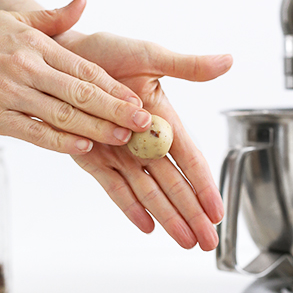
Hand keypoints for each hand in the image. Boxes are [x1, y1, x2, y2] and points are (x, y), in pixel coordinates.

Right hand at [0, 0, 153, 153]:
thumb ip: (54, 18)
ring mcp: (10, 93)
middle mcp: (26, 68)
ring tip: (122, 138)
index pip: (84, 68)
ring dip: (96, 128)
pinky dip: (59, 141)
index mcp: (35, 45)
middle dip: (116, 110)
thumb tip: (85, 0)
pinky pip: (33, 132)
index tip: (137, 100)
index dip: (114, 87)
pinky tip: (82, 147)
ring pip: (62, 115)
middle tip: (143, 123)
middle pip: (80, 93)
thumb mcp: (13, 20)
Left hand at [57, 30, 232, 249]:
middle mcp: (143, 141)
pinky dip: (130, 206)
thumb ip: (188, 66)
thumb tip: (227, 61)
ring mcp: (119, 152)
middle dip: (192, 214)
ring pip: (148, 191)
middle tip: (208, 242)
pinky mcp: (93, 157)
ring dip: (168, 217)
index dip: (205, 186)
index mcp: (162, 119)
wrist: (64, 52)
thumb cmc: (107, 50)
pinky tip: (148, 225)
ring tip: (185, 241)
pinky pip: (114, 186)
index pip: (190, 159)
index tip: (218, 211)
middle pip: (173, 184)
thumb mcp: (150, 55)